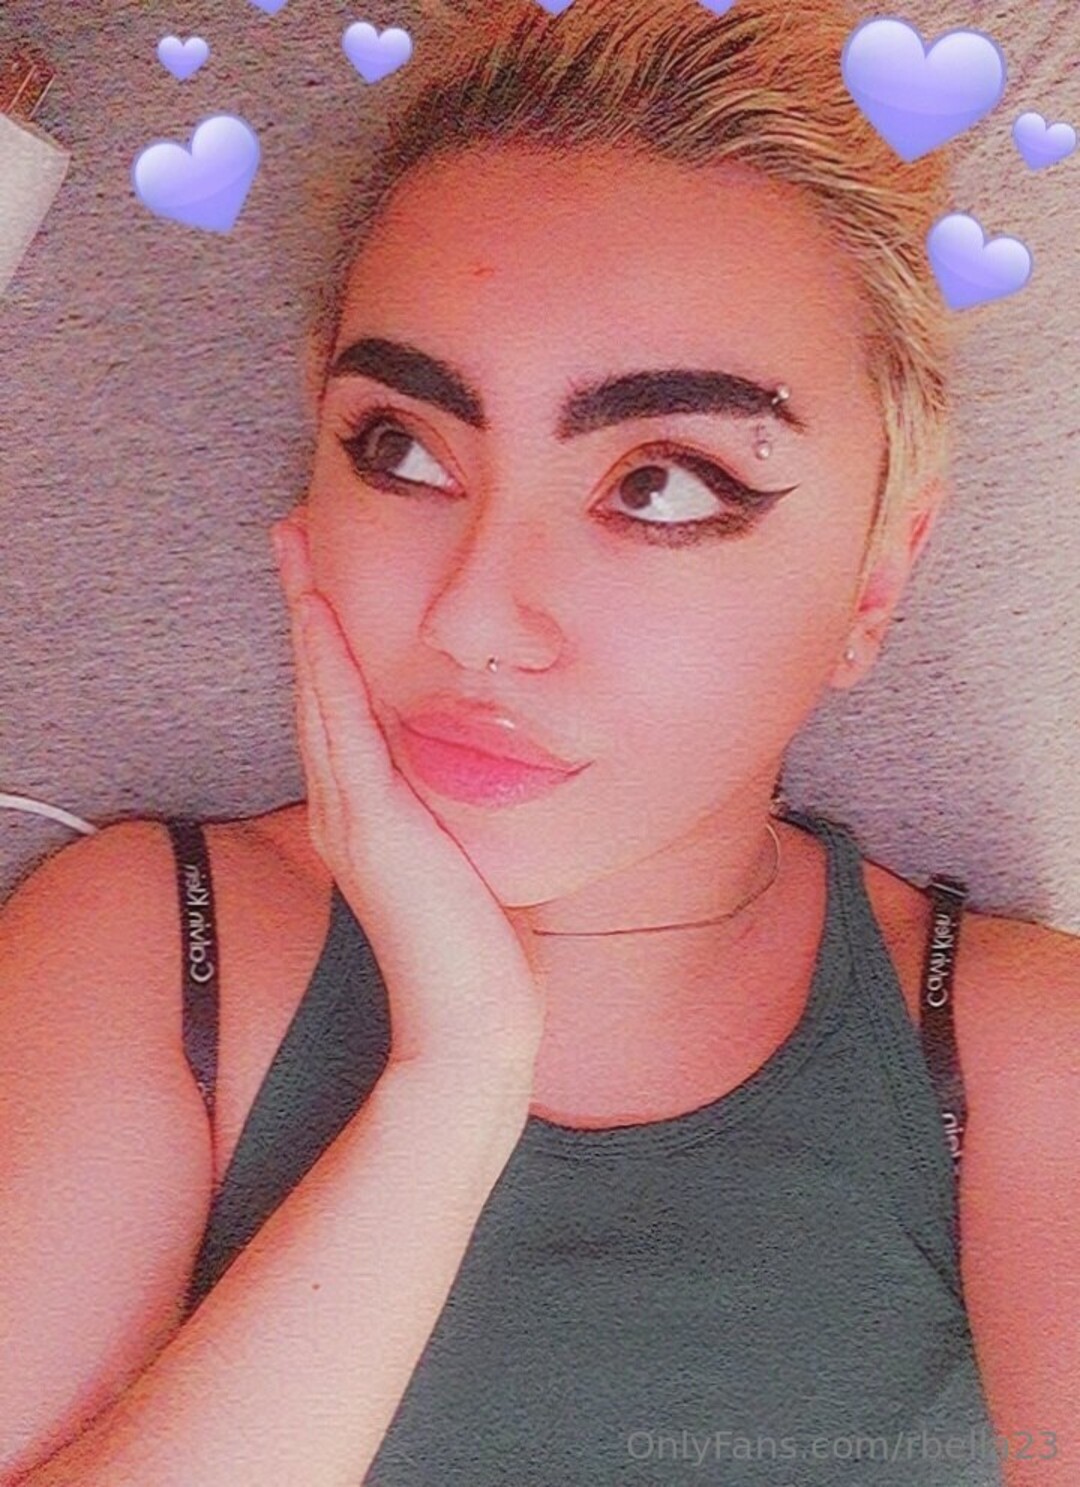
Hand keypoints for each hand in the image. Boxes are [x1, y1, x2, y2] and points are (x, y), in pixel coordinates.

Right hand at [269, 511, 546, 1088]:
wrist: (475, 1019)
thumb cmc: (481, 945)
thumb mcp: (468, 852)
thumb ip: (458, 807)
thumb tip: (488, 762)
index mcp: (368, 809)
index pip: (341, 704)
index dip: (326, 636)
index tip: (325, 571)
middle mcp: (346, 804)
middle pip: (318, 683)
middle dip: (304, 604)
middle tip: (292, 531)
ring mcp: (352, 814)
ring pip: (320, 692)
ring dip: (307, 616)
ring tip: (294, 548)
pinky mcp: (373, 827)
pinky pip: (343, 730)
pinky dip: (328, 669)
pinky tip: (322, 615)